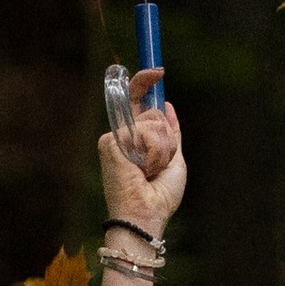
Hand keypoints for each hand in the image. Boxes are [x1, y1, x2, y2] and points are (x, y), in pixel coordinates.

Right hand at [96, 75, 184, 239]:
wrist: (147, 215)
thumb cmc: (160, 195)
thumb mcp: (174, 159)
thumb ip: (170, 132)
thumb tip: (167, 104)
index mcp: (135, 137)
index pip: (138, 102)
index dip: (145, 82)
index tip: (158, 71)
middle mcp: (122, 134)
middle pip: (153, 111)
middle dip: (167, 137)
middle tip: (159, 165)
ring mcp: (115, 138)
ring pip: (152, 122)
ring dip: (163, 149)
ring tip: (151, 171)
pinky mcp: (110, 142)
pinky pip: (145, 132)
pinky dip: (154, 152)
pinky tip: (144, 169)